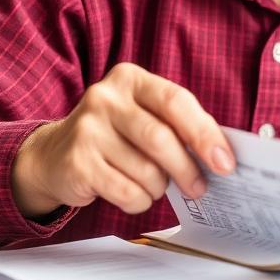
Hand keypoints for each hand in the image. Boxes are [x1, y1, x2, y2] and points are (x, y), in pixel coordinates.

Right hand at [11, 63, 234, 217]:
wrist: (54, 154)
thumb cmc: (116, 135)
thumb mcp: (143, 115)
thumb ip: (177, 126)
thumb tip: (220, 156)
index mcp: (130, 78)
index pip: (175, 101)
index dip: (204, 132)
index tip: (225, 162)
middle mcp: (105, 98)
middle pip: (160, 137)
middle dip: (187, 168)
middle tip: (199, 187)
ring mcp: (87, 129)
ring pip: (145, 170)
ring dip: (160, 187)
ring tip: (157, 187)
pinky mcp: (77, 162)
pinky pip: (126, 191)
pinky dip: (140, 201)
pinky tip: (136, 196)